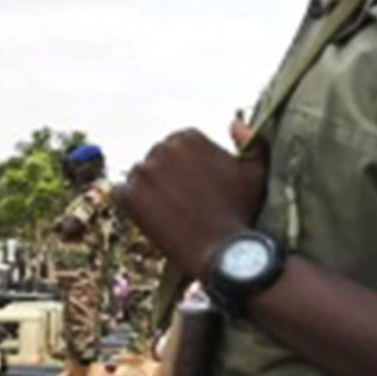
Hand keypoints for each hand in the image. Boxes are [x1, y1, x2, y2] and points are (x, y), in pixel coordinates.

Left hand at [116, 128, 267, 276]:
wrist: (223, 251)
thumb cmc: (241, 211)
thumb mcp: (256, 171)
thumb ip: (250, 140)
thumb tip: (234, 124)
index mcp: (187, 137)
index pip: (174, 147)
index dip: (184, 170)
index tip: (194, 188)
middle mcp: (162, 148)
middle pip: (155, 160)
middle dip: (165, 178)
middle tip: (181, 203)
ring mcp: (143, 172)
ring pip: (138, 177)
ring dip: (148, 191)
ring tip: (169, 212)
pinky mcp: (129, 196)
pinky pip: (120, 193)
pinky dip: (131, 204)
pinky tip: (151, 217)